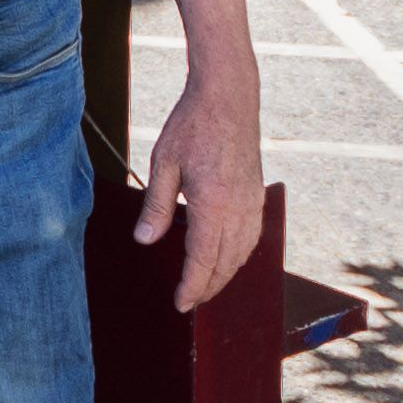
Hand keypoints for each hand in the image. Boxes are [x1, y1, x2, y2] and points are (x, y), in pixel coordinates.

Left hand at [137, 78, 264, 310]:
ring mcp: (253, 203)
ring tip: (204, 286)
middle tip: (188, 301)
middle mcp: (239, 209)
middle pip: (226, 264)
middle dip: (208, 287)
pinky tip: (226, 258)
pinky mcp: (258, 195)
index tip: (180, 304)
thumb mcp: (164, 164)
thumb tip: (145, 241)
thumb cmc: (192, 126)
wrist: (228, 98)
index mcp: (214, 204)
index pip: (203, 260)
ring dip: (224, 274)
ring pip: (242, 254)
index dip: (191, 286)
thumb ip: (156, 206)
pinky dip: (238, 255)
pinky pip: (251, 237)